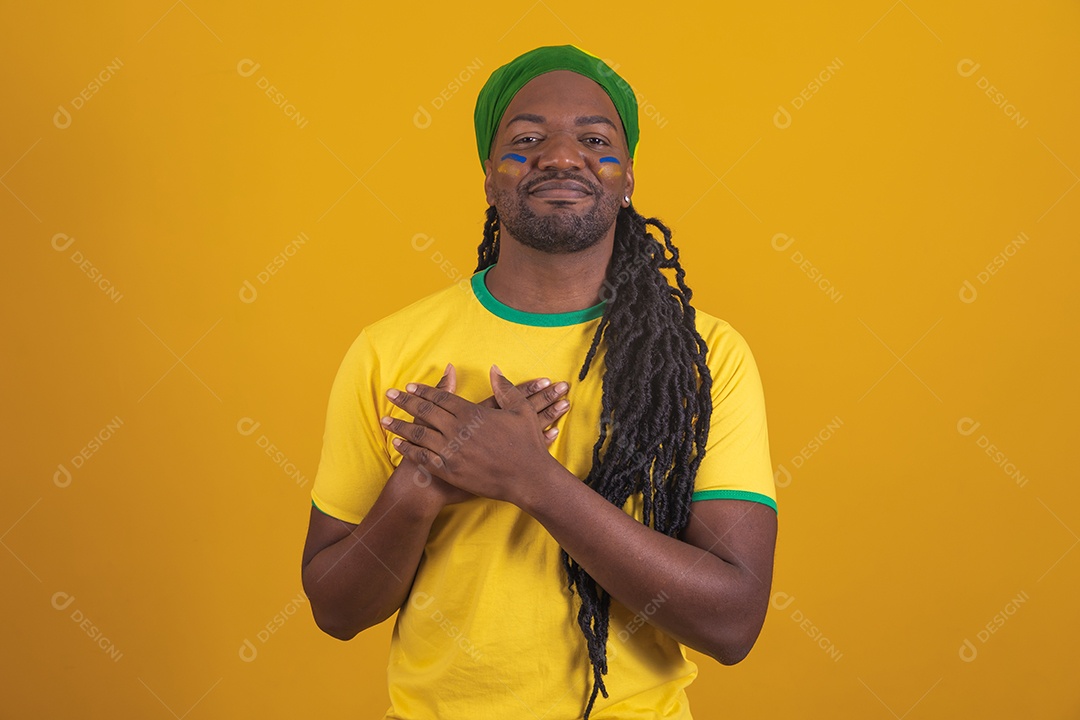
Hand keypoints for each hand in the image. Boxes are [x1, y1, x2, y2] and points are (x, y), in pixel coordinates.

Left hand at [382, 366, 562, 504]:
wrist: (529, 478)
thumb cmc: (528, 444)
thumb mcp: (521, 410)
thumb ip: (505, 388)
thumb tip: (494, 368)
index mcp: (472, 413)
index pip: (441, 397)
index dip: (423, 391)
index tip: (409, 386)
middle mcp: (457, 430)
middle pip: (425, 412)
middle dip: (404, 402)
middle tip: (389, 395)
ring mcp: (452, 452)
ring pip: (419, 435)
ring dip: (400, 426)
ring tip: (384, 421)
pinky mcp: (451, 471)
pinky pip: (423, 458)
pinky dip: (409, 450)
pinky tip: (398, 445)